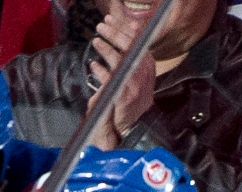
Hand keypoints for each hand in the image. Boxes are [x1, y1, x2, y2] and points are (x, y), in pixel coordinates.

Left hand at [87, 14, 155, 149]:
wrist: (136, 123)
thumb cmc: (133, 96)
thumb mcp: (136, 72)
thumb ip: (130, 53)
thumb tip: (127, 28)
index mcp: (147, 63)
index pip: (137, 38)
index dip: (122, 27)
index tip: (110, 19)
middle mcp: (144, 70)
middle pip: (129, 44)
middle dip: (113, 33)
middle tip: (100, 26)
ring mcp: (135, 81)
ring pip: (119, 58)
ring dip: (106, 48)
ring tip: (96, 42)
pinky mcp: (124, 92)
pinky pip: (110, 77)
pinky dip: (100, 70)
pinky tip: (94, 66)